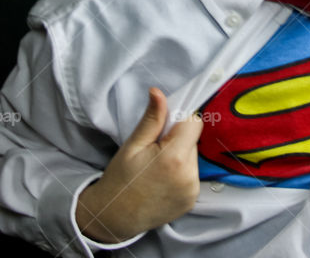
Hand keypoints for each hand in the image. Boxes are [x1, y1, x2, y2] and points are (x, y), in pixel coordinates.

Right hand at [75, 87, 203, 242]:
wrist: (115, 217)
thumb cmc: (120, 179)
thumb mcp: (132, 145)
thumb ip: (152, 119)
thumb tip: (159, 92)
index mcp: (175, 158)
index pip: (194, 122)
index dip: (181, 118)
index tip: (165, 123)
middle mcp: (190, 176)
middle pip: (193, 140)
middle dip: (177, 138)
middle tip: (154, 148)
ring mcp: (193, 191)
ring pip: (193, 157)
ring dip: (180, 155)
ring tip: (156, 166)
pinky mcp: (192, 200)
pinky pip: (192, 175)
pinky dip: (180, 172)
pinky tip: (162, 179)